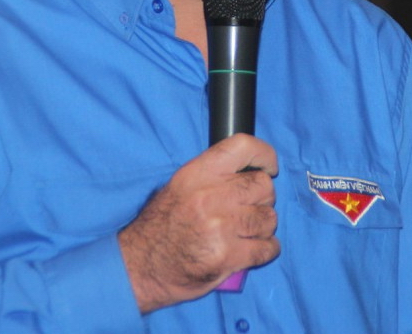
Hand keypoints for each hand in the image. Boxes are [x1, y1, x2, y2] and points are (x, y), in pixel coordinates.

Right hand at [118, 134, 278, 312]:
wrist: (142, 265)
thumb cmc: (161, 223)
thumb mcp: (180, 184)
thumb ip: (213, 173)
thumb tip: (248, 167)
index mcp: (197, 173)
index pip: (243, 147)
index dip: (264, 154)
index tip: (268, 166)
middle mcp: (211, 196)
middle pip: (263, 185)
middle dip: (263, 196)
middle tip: (250, 205)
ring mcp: (221, 227)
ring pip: (269, 217)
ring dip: (263, 224)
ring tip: (246, 229)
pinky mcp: (228, 257)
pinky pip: (267, 247)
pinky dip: (266, 248)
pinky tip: (253, 248)